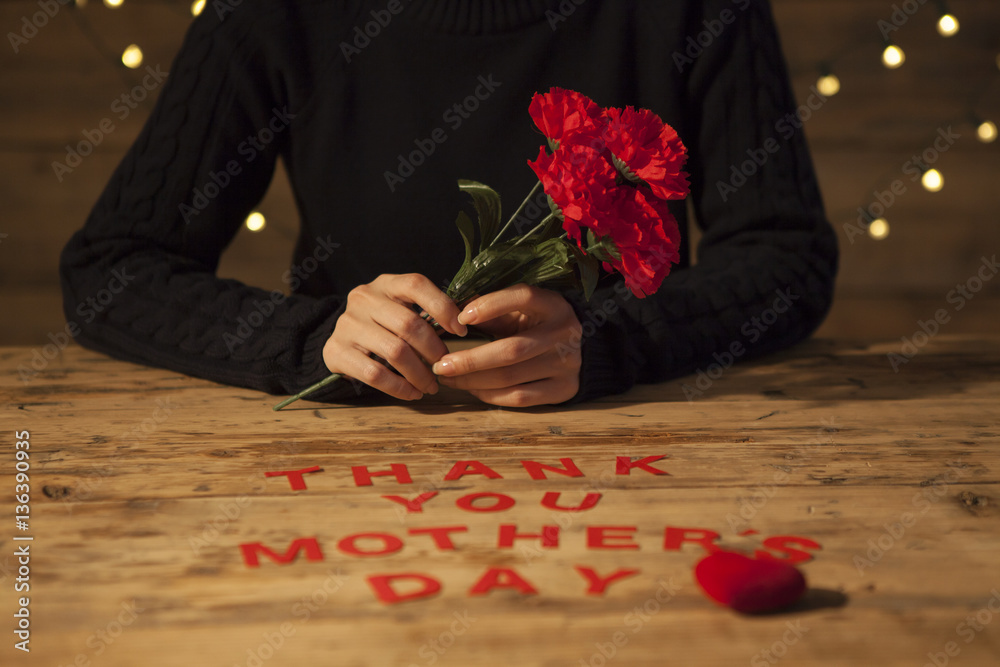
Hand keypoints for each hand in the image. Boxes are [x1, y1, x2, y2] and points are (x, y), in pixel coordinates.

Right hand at [323, 274, 466, 400]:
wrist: (341, 341)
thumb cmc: (383, 325)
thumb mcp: (401, 308)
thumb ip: (429, 311)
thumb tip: (468, 321)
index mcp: (385, 284)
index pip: (416, 285)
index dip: (443, 307)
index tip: (462, 331)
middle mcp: (363, 299)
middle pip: (409, 324)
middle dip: (434, 350)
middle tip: (445, 367)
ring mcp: (347, 325)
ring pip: (394, 351)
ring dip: (419, 374)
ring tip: (430, 386)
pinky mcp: (336, 351)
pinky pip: (374, 374)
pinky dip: (398, 387)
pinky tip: (411, 393)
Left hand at [431, 284, 581, 406]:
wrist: (577, 348)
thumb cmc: (536, 324)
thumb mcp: (519, 310)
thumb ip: (491, 310)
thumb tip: (449, 315)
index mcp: (554, 304)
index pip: (524, 297)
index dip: (491, 305)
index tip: (460, 318)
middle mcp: (565, 333)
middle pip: (512, 349)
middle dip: (470, 360)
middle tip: (440, 365)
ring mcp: (568, 363)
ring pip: (512, 377)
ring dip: (473, 380)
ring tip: (449, 378)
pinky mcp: (565, 388)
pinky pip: (520, 397)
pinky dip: (490, 395)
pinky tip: (472, 389)